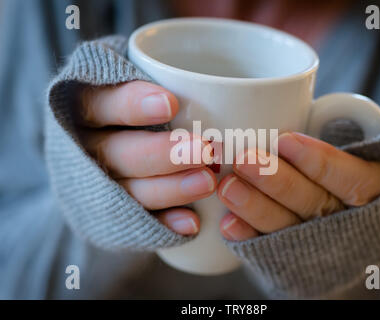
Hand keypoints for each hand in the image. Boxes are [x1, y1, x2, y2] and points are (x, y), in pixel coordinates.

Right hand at [77, 81, 215, 235]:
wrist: (104, 158)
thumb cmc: (139, 110)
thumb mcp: (139, 85)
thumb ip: (161, 82)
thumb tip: (219, 86)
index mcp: (87, 111)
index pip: (99, 104)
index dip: (131, 105)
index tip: (171, 104)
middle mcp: (86, 149)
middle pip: (115, 153)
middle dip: (160, 153)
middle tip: (203, 151)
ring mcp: (99, 186)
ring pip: (127, 191)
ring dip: (167, 190)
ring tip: (206, 183)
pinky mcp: (114, 215)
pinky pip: (138, 222)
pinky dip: (164, 223)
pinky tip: (191, 222)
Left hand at [217, 121, 379, 240]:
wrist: (349, 215)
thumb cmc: (352, 167)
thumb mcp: (375, 146)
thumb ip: (366, 127)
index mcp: (379, 191)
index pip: (352, 180)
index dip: (318, 162)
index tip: (283, 140)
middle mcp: (353, 223)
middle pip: (315, 205)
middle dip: (277, 183)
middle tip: (244, 160)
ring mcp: (322, 244)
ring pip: (289, 228)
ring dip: (256, 209)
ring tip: (228, 187)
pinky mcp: (294, 256)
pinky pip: (269, 249)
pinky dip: (248, 237)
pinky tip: (228, 224)